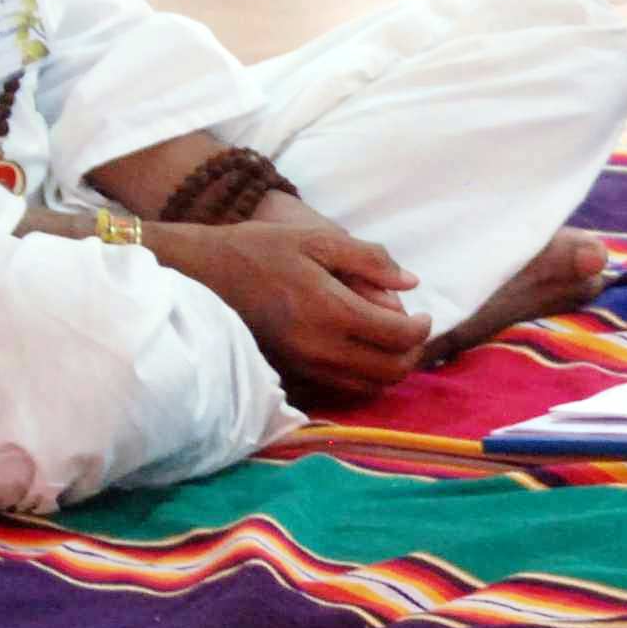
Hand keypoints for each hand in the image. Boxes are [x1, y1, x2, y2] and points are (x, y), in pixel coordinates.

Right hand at [158, 205, 429, 402]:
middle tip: (413, 333)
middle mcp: (319, 346)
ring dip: (389, 369)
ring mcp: (303, 365)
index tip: (424, 316)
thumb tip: (409, 282)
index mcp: (330, 309)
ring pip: (367, 386)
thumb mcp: (316, 239)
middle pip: (388, 370)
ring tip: (390, 343)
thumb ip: (368, 259)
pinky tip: (359, 352)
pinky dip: (361, 377)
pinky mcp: (290, 373)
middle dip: (411, 355)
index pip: (397, 336)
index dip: (421, 329)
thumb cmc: (259, 250)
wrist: (202, 275)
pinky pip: (339, 388)